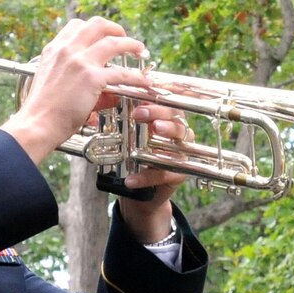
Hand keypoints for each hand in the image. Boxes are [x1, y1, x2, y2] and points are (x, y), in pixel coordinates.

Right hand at [0, 17, 152, 164]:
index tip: (104, 35)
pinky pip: (122, 73)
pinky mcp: (92, 78)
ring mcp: (80, 61)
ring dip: (131, 44)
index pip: (76, 26)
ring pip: (114, 42)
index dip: (94, 29)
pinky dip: (136, 76)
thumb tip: (110, 92)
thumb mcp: (54, 83)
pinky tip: (144, 81)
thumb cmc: (43, 111)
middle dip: (115, 28)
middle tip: (125, 38)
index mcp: (54, 49)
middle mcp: (67, 50)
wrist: (37, 123)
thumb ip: (79, 80)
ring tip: (140, 51)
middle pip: (97, 24)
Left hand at [117, 104, 191, 243]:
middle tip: (140, 114)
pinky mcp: (179, 175)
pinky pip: (164, 174)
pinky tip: (131, 179)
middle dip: (158, 114)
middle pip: (176, 120)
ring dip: (162, 140)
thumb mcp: (132, 137)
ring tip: (149, 137)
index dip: (155, 101)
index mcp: (170, 121)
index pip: (168, 106)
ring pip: (177, 145)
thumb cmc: (138, 158)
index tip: (138, 100)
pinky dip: (146, 177)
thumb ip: (128, 120)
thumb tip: (111, 101)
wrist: (142, 192)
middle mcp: (180, 136)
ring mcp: (182, 156)